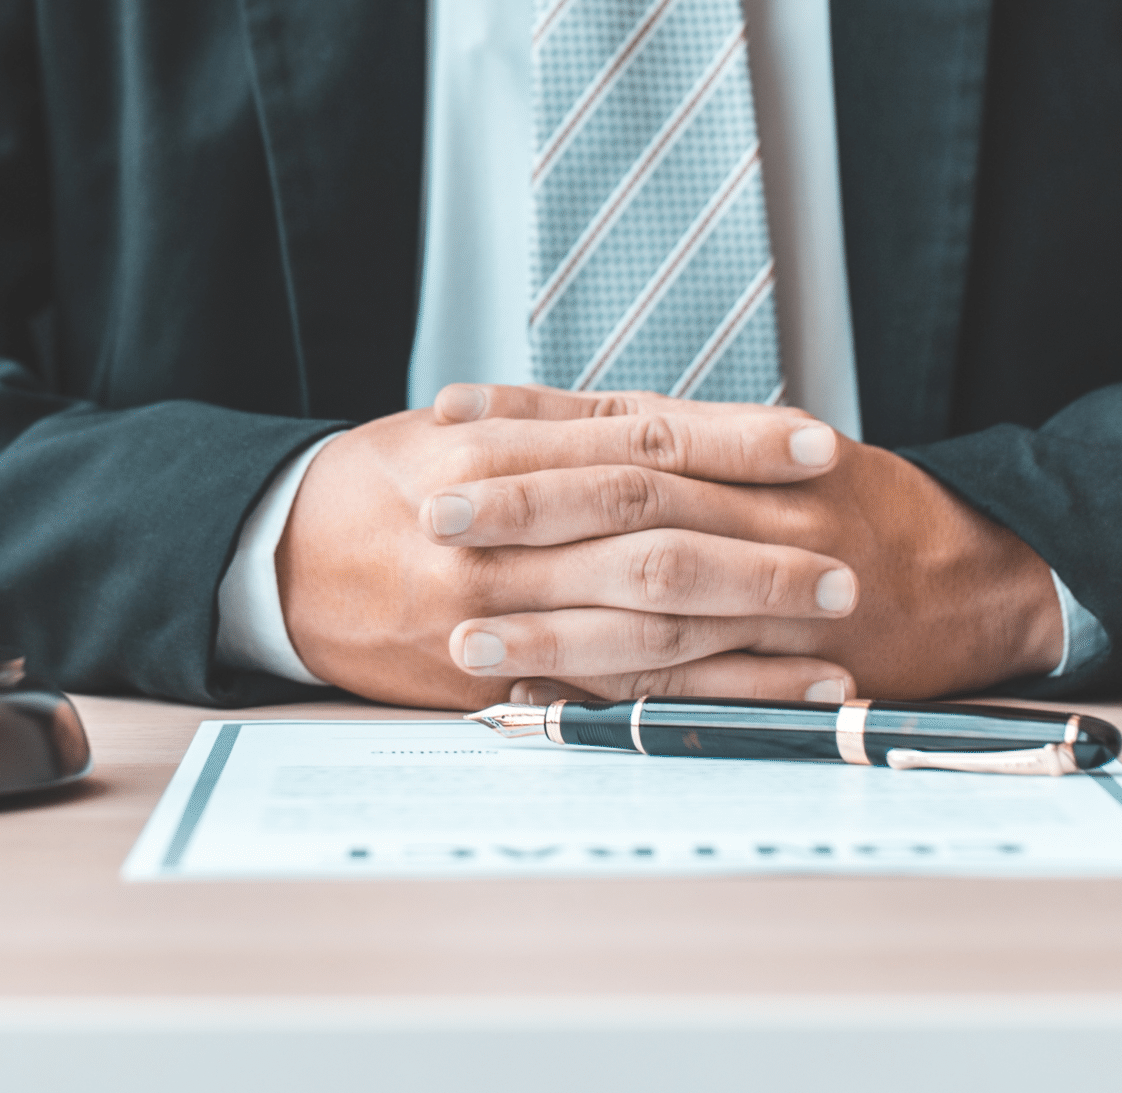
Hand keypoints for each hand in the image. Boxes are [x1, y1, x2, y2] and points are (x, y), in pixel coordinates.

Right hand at [276, 389, 857, 709]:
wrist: (277, 564)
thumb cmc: (381, 485)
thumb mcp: (457, 429)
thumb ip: (562, 425)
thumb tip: (677, 423)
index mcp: (493, 452)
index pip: (636, 440)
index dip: (732, 441)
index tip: (816, 443)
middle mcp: (495, 534)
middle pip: (651, 538)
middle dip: (758, 553)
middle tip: (845, 563)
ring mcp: (493, 613)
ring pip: (638, 627)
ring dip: (746, 639)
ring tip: (833, 639)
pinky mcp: (492, 679)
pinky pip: (608, 694)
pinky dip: (696, 698)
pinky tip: (767, 698)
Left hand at [425, 385, 1064, 703]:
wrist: (989, 575)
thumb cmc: (869, 511)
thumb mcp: (782, 452)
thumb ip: (684, 442)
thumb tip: (559, 427)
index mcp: (750, 448)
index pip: (624, 421)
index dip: (532, 420)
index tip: (445, 420)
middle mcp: (762, 505)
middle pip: (627, 496)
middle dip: (524, 506)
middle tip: (433, 515)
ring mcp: (781, 586)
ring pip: (652, 598)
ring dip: (552, 622)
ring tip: (462, 635)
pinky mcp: (797, 664)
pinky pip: (697, 680)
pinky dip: (619, 692)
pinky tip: (544, 702)